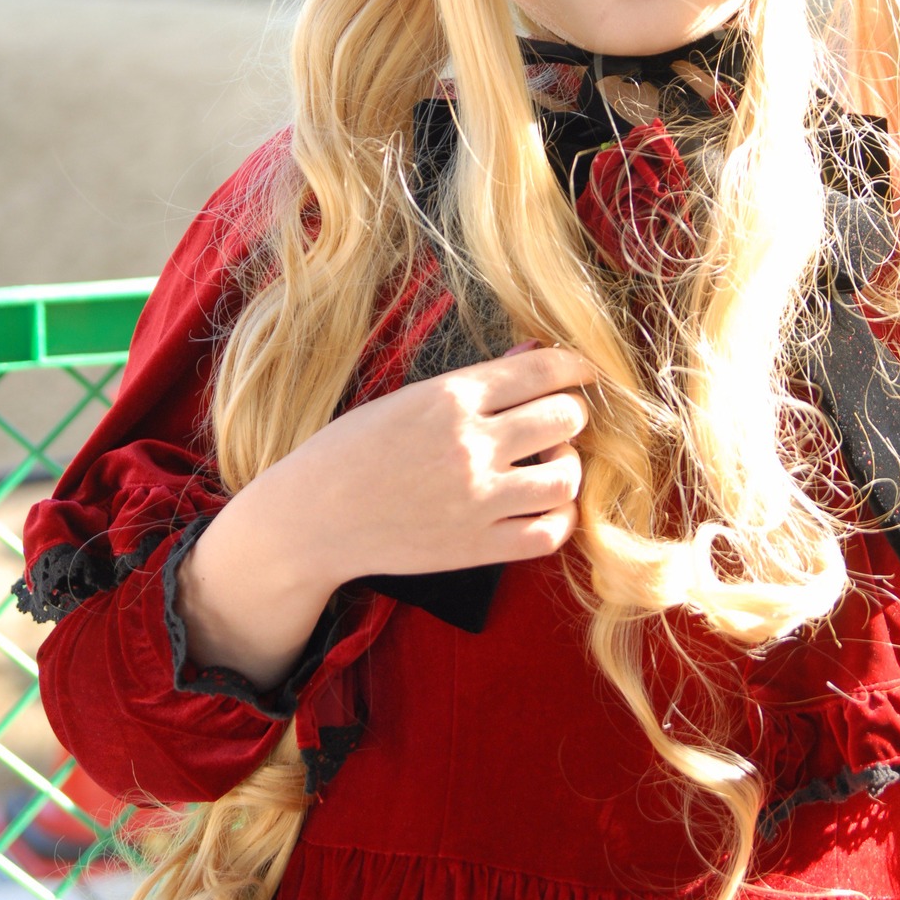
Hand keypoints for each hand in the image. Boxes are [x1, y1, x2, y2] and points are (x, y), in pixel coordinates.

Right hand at [288, 343, 595, 581]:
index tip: (587, 372)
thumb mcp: (408, 398)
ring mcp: (477, 500)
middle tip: (558, 420)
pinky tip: (544, 505)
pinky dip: (559, 518)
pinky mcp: (476, 548)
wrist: (312, 518)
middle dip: (571, 414)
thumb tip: (534, 351)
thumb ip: (478, 379)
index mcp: (451, 397)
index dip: (576, 367)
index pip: (542, 371)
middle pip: (565, 418)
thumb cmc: (353, 450)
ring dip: (569, 465)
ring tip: (550, 463)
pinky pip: (548, 533)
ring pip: (566, 477)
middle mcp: (471, 445)